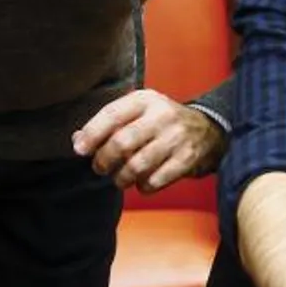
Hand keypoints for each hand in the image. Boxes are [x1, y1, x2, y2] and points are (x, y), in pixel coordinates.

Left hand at [73, 90, 225, 191]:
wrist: (207, 129)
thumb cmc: (160, 122)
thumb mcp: (138, 112)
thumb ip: (108, 123)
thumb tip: (79, 141)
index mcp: (145, 99)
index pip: (112, 114)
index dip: (92, 133)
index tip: (80, 150)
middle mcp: (161, 115)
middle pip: (123, 142)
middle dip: (104, 159)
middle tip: (99, 167)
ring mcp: (176, 138)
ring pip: (137, 165)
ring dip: (121, 177)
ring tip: (119, 178)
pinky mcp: (187, 159)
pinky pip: (155, 180)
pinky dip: (143, 186)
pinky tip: (141, 182)